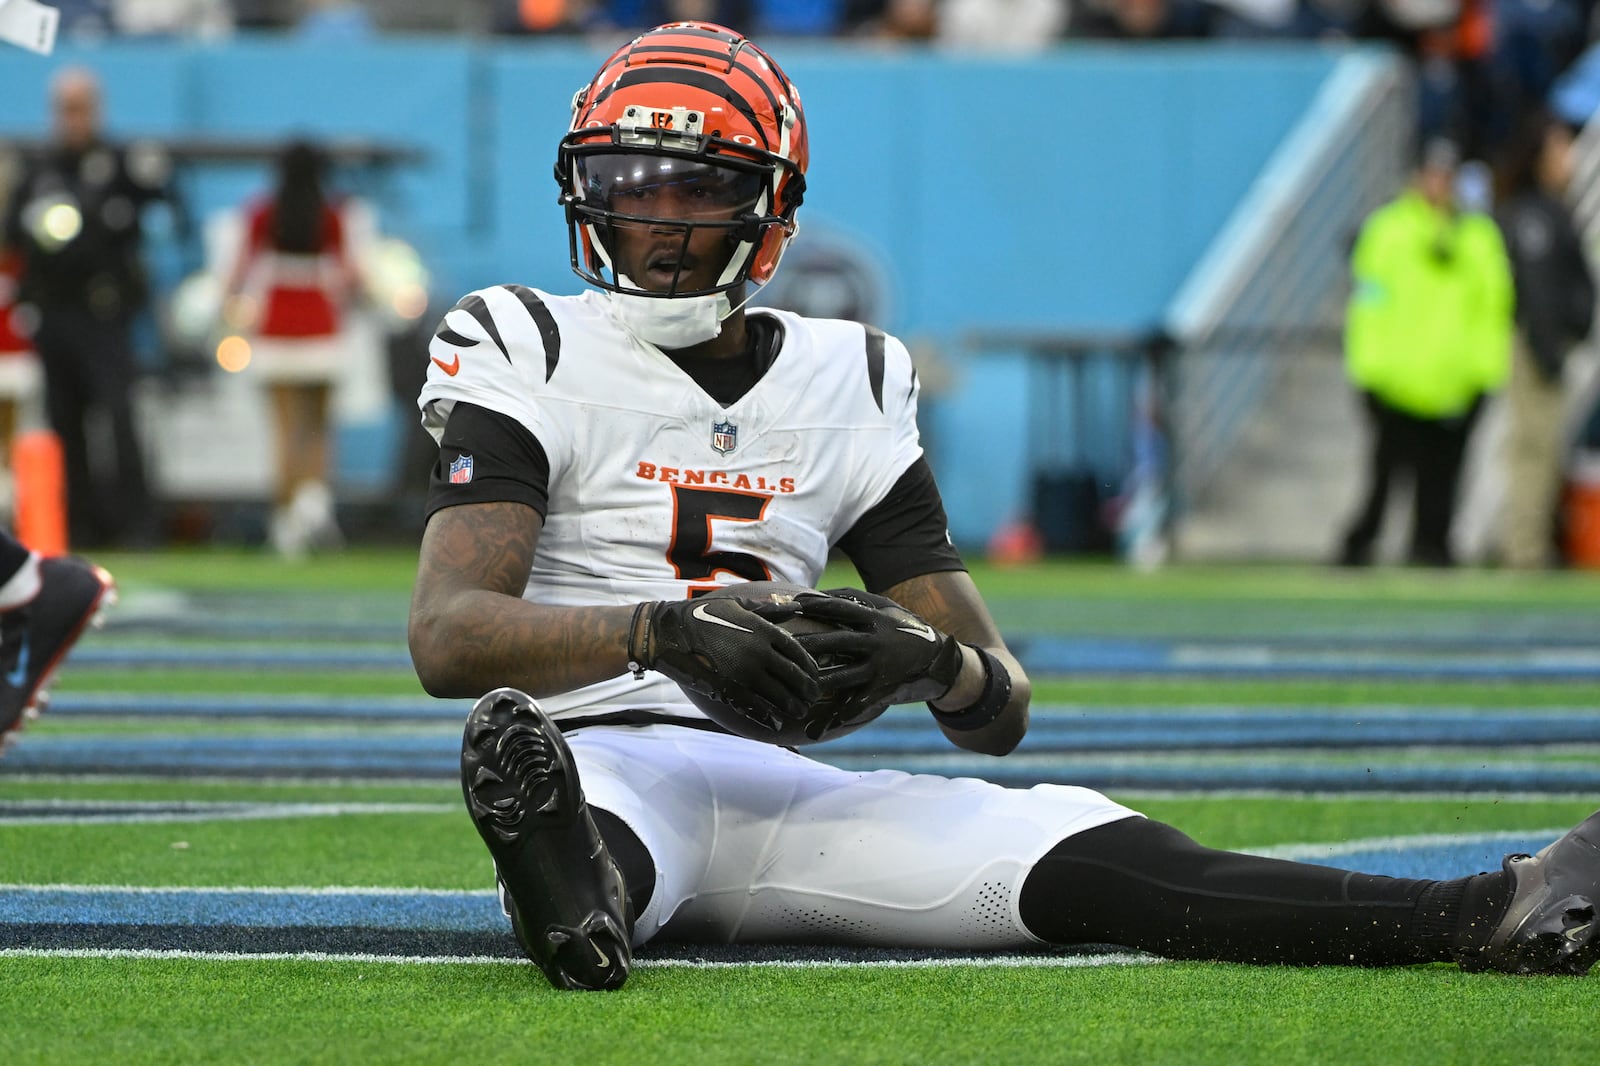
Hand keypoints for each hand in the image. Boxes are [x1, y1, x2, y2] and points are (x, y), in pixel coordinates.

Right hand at [636, 597, 821, 728]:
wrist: (669, 631)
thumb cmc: (703, 614)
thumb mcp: (738, 604)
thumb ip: (769, 607)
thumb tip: (796, 605)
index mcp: (763, 630)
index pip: (798, 652)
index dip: (810, 667)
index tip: (815, 675)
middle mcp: (758, 651)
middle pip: (793, 676)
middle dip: (807, 689)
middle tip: (813, 698)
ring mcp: (744, 671)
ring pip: (778, 694)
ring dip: (792, 706)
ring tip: (800, 712)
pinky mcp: (727, 688)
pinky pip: (753, 706)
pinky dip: (767, 717)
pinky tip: (776, 723)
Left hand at [763, 587, 962, 708]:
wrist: (941, 660)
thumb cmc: (904, 628)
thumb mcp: (885, 607)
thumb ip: (853, 599)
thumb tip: (814, 593)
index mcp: (874, 618)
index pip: (838, 608)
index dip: (813, 605)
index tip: (789, 604)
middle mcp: (876, 641)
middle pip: (835, 640)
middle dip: (807, 643)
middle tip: (780, 645)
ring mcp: (879, 667)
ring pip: (841, 675)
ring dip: (816, 682)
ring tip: (792, 686)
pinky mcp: (883, 690)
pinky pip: (856, 704)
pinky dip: (837, 717)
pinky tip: (817, 728)